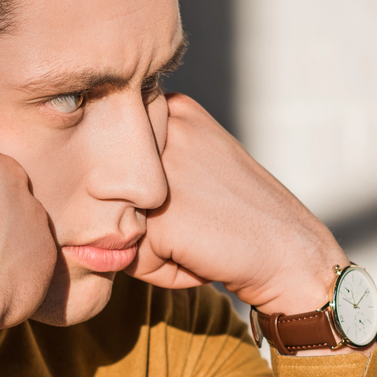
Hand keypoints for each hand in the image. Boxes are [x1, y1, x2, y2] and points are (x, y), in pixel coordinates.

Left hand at [130, 95, 347, 315]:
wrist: (291, 252)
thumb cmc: (241, 218)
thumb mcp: (197, 165)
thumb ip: (145, 166)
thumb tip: (84, 201)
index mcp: (174, 107)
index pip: (116, 156)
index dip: (147, 190)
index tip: (195, 195)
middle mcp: (164, 127)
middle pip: (109, 186)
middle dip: (142, 215)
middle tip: (198, 218)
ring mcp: (160, 169)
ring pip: (113, 219)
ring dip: (148, 243)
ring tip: (196, 236)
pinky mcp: (158, 215)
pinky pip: (127, 254)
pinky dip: (157, 268)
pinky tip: (198, 255)